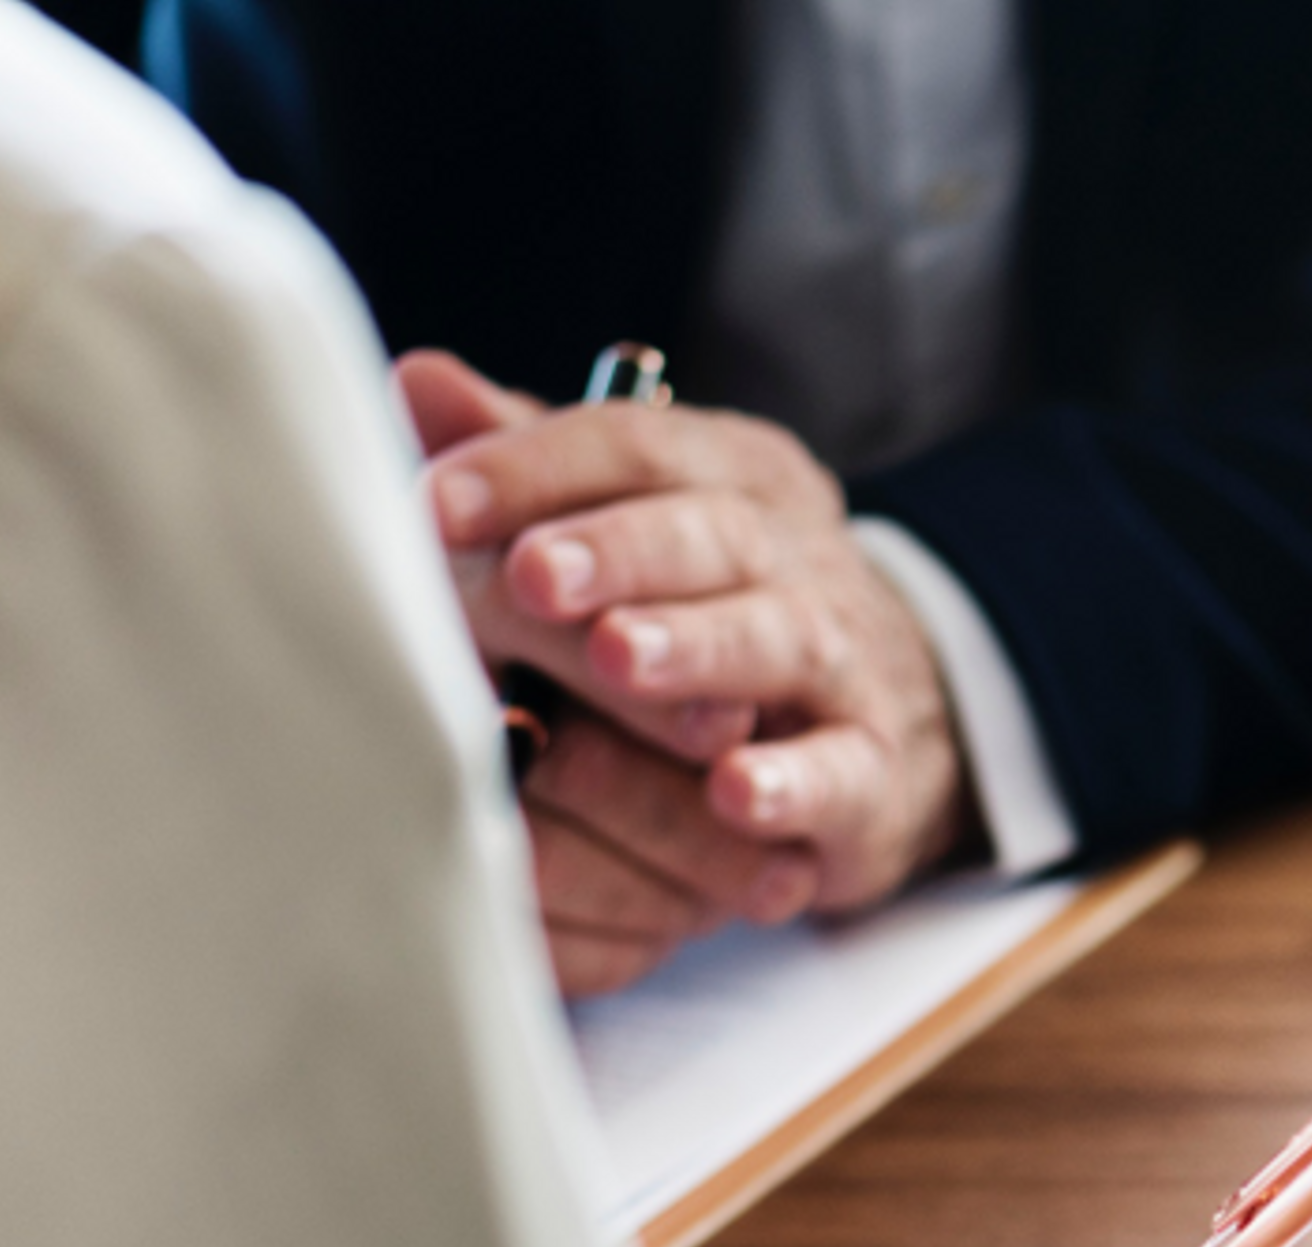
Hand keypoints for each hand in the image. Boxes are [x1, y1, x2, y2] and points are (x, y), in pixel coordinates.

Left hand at [397, 351, 974, 995]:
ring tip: (617, 656)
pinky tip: (733, 796)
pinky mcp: (871, 773)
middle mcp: (796, 555)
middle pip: (711, 533)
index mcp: (732, 475)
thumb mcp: (635, 520)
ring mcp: (843, 662)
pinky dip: (791, 784)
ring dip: (696, 646)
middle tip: (530, 574)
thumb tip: (414, 385)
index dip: (535, 467)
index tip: (436, 500)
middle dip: (617, 550)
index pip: (635, 443)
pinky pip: (840, 773)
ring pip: (778, 638)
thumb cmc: (722, 609)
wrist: (897, 718)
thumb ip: (532, 468)